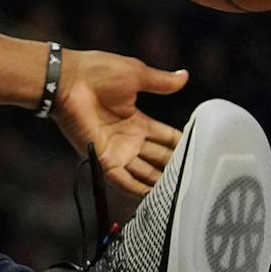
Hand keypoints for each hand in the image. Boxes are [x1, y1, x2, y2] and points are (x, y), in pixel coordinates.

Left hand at [52, 49, 188, 196]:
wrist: (69, 80)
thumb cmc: (98, 72)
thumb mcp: (136, 75)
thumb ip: (161, 82)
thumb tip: (184, 76)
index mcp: (136, 120)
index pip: (165, 138)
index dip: (181, 145)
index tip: (201, 153)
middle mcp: (128, 138)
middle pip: (157, 158)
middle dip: (174, 168)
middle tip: (197, 179)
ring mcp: (117, 150)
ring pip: (144, 173)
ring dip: (160, 183)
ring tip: (182, 193)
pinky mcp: (104, 158)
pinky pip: (123, 180)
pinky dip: (138, 190)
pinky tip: (155, 199)